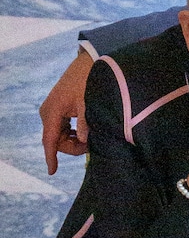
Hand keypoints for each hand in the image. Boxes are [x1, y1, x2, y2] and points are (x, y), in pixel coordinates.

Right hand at [40, 51, 93, 173]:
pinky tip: (84, 130)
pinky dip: (74, 134)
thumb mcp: (88, 102)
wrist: (87, 65)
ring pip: (60, 138)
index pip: (50, 140)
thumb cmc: (87, 81)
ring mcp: (52, 113)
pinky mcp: (58, 112)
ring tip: (90, 135)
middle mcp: (48, 113)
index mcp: (52, 111)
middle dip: (73, 147)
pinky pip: (63, 131)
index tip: (52, 172)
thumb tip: (84, 140)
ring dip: (75, 141)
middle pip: (57, 142)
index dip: (51, 157)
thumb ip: (85, 123)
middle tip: (91, 143)